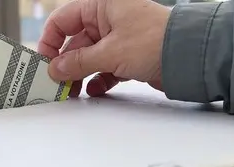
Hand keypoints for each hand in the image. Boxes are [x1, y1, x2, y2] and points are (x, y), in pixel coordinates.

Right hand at [37, 0, 169, 96]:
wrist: (189, 56)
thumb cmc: (156, 40)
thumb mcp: (111, 52)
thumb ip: (79, 62)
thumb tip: (56, 69)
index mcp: (101, 5)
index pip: (63, 20)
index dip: (50, 41)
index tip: (44, 62)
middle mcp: (108, 18)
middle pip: (75, 42)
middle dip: (66, 64)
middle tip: (57, 84)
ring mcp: (119, 38)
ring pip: (90, 57)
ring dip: (80, 74)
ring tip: (73, 92)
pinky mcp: (129, 55)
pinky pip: (105, 67)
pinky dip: (99, 79)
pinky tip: (95, 90)